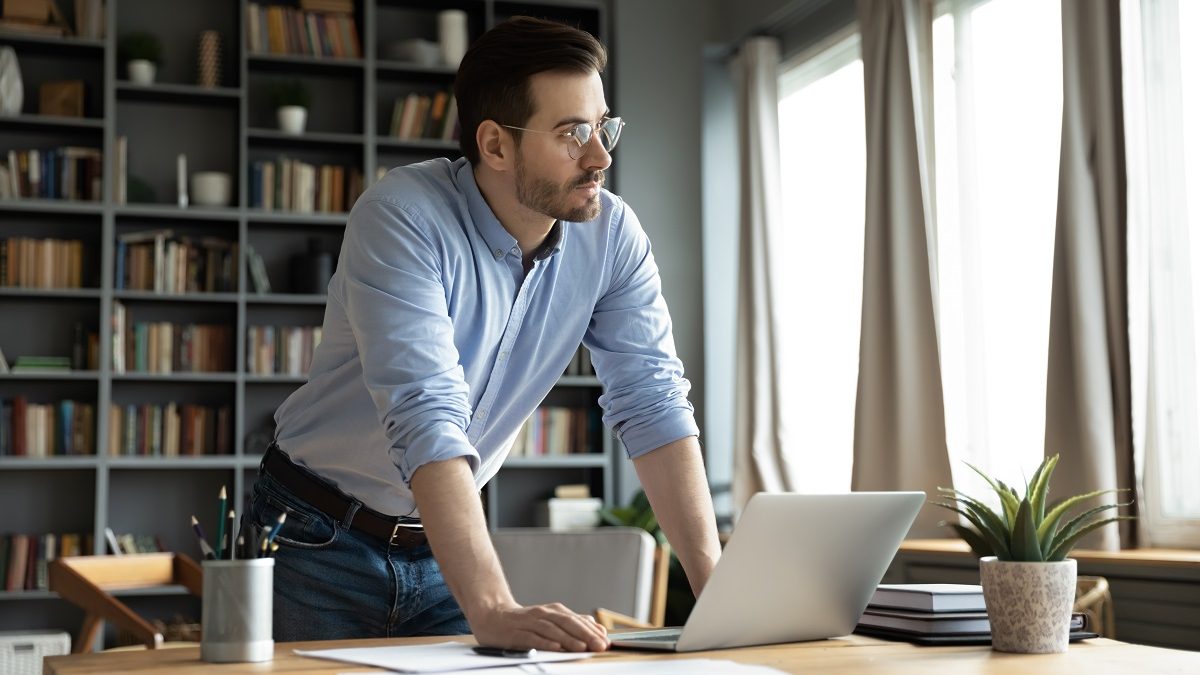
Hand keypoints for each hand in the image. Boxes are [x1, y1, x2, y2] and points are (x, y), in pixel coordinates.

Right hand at [468, 602, 608, 651]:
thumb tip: (596, 627)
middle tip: (600, 645)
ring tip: (582, 647)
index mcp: (554, 612)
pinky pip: (532, 638)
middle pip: (567, 623)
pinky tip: (555, 648)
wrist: (491, 616)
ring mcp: (529, 622)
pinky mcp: (516, 633)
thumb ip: (572, 623)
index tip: (606, 640)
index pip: (577, 620)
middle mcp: (543, 614)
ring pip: (552, 630)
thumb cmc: (524, 622)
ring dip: (568, 639)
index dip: (592, 630)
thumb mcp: (550, 620)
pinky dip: (544, 642)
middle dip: (585, 634)